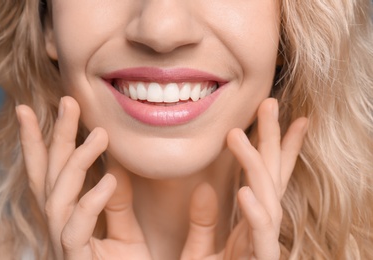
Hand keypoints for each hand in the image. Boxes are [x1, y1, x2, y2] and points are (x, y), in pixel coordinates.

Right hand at [16, 96, 151, 259]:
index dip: (40, 142)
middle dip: (52, 138)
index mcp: (68, 221)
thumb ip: (118, 205)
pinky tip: (111, 179)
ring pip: (57, 198)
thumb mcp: (125, 234)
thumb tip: (115, 169)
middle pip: (46, 177)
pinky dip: (92, 201)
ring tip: (100, 135)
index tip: (36, 109)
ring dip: (77, 162)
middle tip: (67, 102)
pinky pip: (77, 229)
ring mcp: (64, 248)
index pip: (49, 174)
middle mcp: (59, 231)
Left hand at [181, 98, 308, 258]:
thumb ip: (204, 222)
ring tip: (236, 135)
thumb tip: (203, 190)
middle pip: (272, 178)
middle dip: (273, 140)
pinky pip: (258, 242)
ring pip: (267, 202)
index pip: (268, 176)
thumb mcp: (204, 247)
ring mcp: (262, 248)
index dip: (280, 146)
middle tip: (270, 103)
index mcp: (250, 222)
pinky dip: (255, 217)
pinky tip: (245, 194)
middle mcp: (261, 231)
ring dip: (255, 167)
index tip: (292, 117)